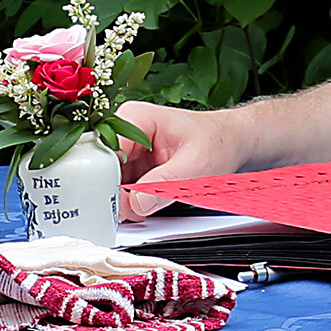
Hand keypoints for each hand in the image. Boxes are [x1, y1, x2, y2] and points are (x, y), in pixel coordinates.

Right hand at [114, 101, 242, 216]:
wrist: (230, 143)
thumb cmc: (217, 142)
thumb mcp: (197, 164)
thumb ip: (167, 184)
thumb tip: (138, 202)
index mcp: (136, 118)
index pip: (105, 150)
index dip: (105, 177)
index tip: (116, 202)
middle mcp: (126, 131)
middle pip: (101, 166)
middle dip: (113, 193)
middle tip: (130, 211)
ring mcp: (128, 149)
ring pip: (107, 180)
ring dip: (121, 200)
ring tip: (142, 208)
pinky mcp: (132, 165)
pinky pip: (119, 186)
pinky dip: (128, 201)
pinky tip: (142, 206)